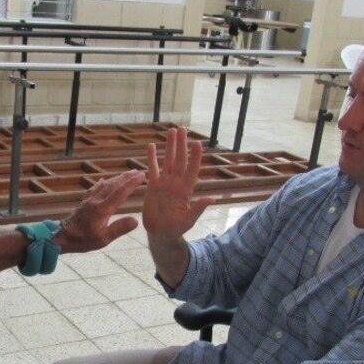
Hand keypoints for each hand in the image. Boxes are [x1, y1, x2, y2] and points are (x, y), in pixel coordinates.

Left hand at [55, 169, 144, 253]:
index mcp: (102, 209)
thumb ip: (119, 229)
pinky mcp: (84, 202)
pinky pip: (94, 188)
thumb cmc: (83, 240)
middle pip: (113, 185)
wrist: (62, 237)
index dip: (132, 183)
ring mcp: (89, 200)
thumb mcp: (103, 239)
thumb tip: (135, 220)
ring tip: (126, 174)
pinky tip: (104, 180)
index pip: (120, 193)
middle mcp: (95, 201)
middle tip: (138, 171)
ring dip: (117, 178)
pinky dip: (102, 183)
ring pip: (104, 185)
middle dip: (126, 177)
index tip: (142, 176)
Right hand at [142, 127, 215, 242]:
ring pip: (168, 160)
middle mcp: (176, 183)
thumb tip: (212, 199)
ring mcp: (164, 183)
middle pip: (180, 159)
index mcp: (186, 190)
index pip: (192, 169)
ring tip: (171, 131)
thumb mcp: (189, 220)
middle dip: (181, 144)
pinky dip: (151, 157)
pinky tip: (151, 146)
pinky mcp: (153, 186)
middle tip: (182, 128)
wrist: (161, 234)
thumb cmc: (176, 229)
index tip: (197, 143)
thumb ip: (198, 208)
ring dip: (170, 146)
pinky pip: (152, 169)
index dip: (195, 157)